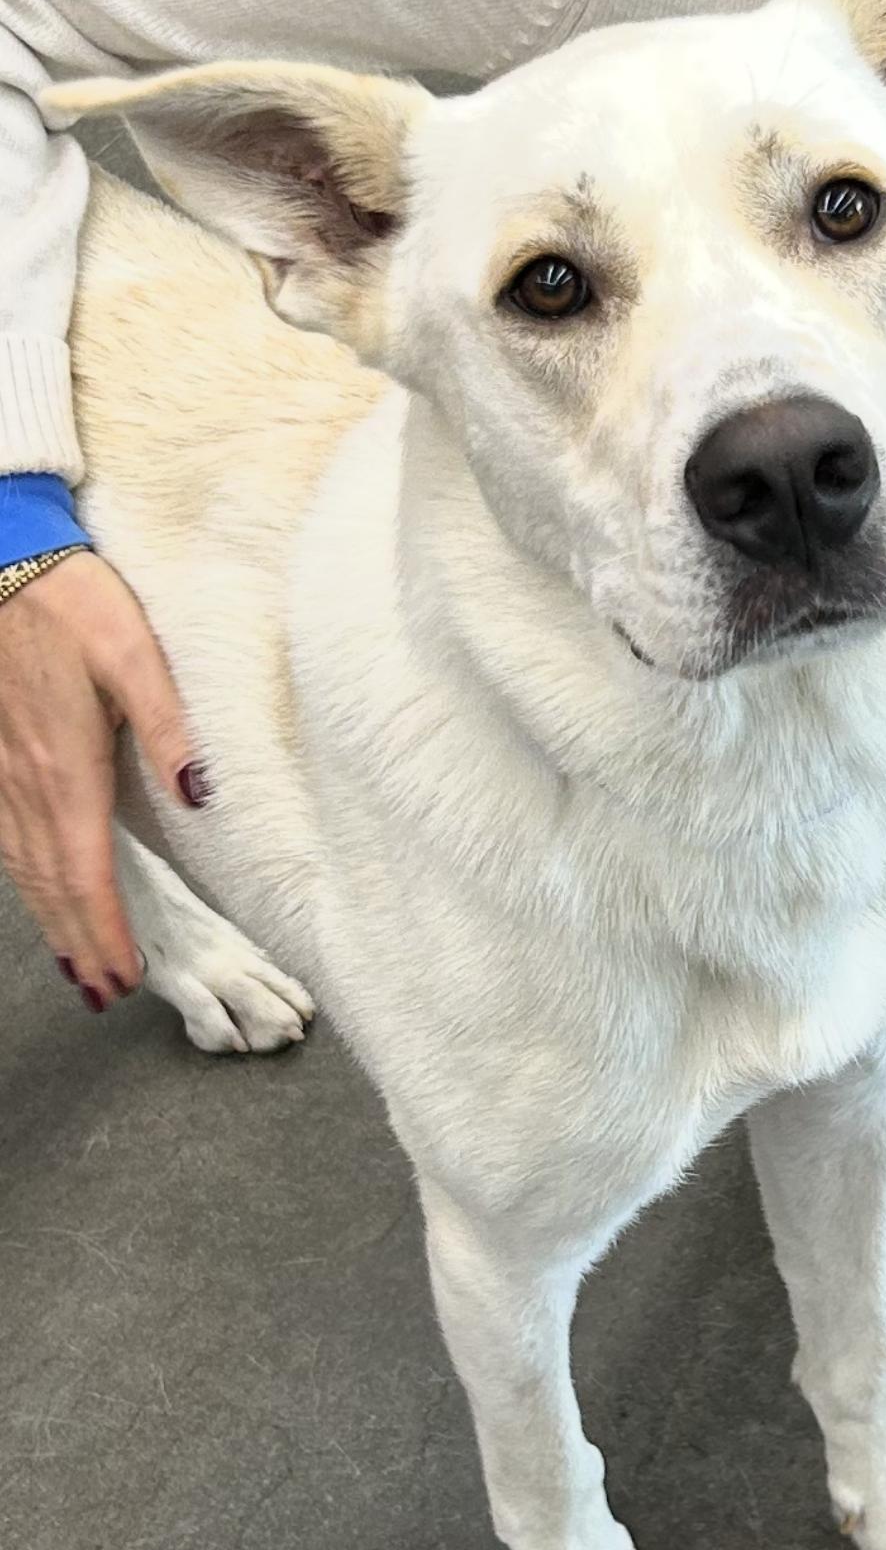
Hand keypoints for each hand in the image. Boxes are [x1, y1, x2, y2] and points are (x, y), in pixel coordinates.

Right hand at [0, 549, 198, 1004]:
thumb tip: (202, 795)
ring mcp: (1, 774)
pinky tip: (37, 893)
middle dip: (81, 942)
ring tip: (78, 965)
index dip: (105, 931)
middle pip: (53, 884)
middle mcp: (26, 783)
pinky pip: (6, 838)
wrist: (0, 558)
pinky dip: (25, 880)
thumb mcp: (133, 652)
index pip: (86, 873)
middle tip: (106, 990)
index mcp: (67, 768)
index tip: (123, 976)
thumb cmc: (70, 601)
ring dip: (52, 921)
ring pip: (24, 867)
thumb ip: (170, 726)